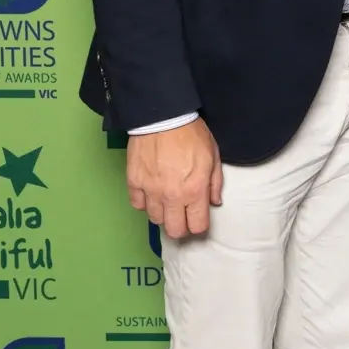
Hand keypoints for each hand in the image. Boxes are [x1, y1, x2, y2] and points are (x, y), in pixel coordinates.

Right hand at [126, 118, 222, 239]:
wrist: (163, 117)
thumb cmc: (191, 134)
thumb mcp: (213, 155)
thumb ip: (215, 183)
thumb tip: (214, 202)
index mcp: (195, 191)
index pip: (197, 226)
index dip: (199, 225)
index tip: (198, 218)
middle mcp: (172, 196)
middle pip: (174, 230)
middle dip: (181, 226)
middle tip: (182, 215)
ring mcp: (151, 191)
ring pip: (155, 219)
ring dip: (163, 213)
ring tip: (167, 201)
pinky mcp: (134, 183)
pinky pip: (137, 205)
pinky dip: (145, 202)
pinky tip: (151, 193)